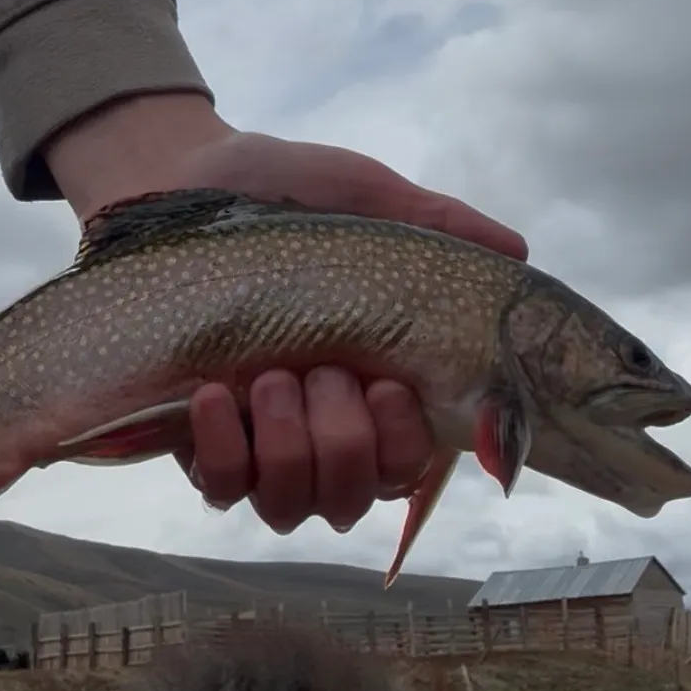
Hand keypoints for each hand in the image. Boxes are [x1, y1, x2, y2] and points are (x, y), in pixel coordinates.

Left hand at [46, 94, 526, 535]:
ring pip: (290, 507)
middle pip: (352, 500)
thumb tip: (516, 254)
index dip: (405, 446)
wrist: (174, 183)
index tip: (390, 385)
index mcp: (372, 386)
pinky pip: (221, 489)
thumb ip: (437, 225)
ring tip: (273, 379)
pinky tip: (216, 394)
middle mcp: (320, 428)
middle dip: (347, 441)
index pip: (407, 465)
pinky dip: (224, 451)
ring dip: (292, 450)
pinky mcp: (199, 443)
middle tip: (327, 370)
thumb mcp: (365, 198)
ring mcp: (258, 442)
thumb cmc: (280, 196)